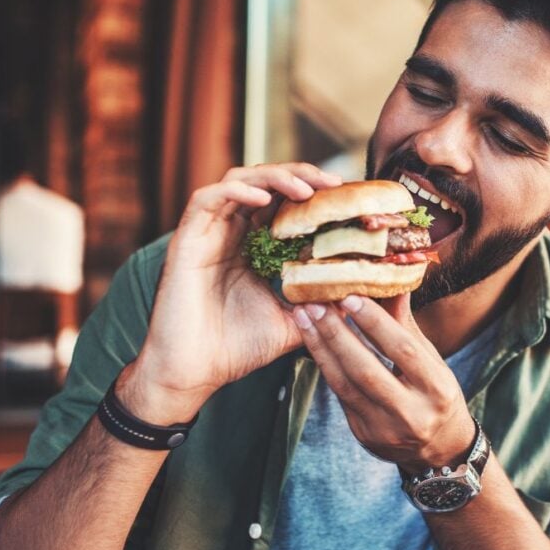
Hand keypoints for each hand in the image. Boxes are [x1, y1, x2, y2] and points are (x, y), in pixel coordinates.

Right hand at [129, 163, 341, 422]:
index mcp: (253, 247)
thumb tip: (362, 298)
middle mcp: (231, 233)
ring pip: (239, 181)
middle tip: (335, 184)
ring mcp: (208, 234)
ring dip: (274, 177)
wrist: (192, 373)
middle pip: (266, 183)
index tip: (347, 198)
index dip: (314, 194)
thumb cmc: (236, 349)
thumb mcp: (292, 323)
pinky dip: (235, 191)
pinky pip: (207, 199)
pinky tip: (261, 198)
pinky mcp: (187, 240)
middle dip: (302, 176)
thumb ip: (322, 308)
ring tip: (306, 190)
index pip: (284, 204)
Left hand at [293, 294, 474, 470]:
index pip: (403, 351)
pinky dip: (325, 366)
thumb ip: (407, 326)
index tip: (350, 296)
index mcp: (437, 389)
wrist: (438, 448)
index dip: (375, 323)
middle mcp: (412, 413)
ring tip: (304, 318)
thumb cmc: (436, 394)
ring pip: (345, 385)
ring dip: (321, 348)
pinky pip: (340, 395)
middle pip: (367, 370)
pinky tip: (313, 342)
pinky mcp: (364, 435)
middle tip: (315, 305)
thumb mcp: (432, 361)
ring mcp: (385, 428)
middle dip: (337, 334)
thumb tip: (393, 280)